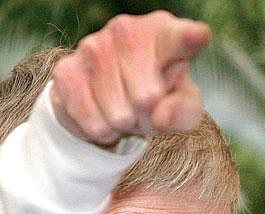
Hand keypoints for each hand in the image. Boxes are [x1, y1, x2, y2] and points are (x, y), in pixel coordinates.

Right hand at [50, 11, 210, 145]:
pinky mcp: (67, 71)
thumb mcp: (181, 106)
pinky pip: (93, 123)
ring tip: (124, 109)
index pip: (178, 39)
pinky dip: (102, 131)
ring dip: (123, 126)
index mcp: (163, 32)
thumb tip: (160, 117)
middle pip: (147, 99)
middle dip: (147, 117)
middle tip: (143, 108)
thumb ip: (184, 112)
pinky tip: (102, 113)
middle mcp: (126, 30)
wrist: (105, 97)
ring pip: (118, 115)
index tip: (197, 37)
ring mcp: (92, 47)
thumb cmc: (154, 96)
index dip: (188, 39)